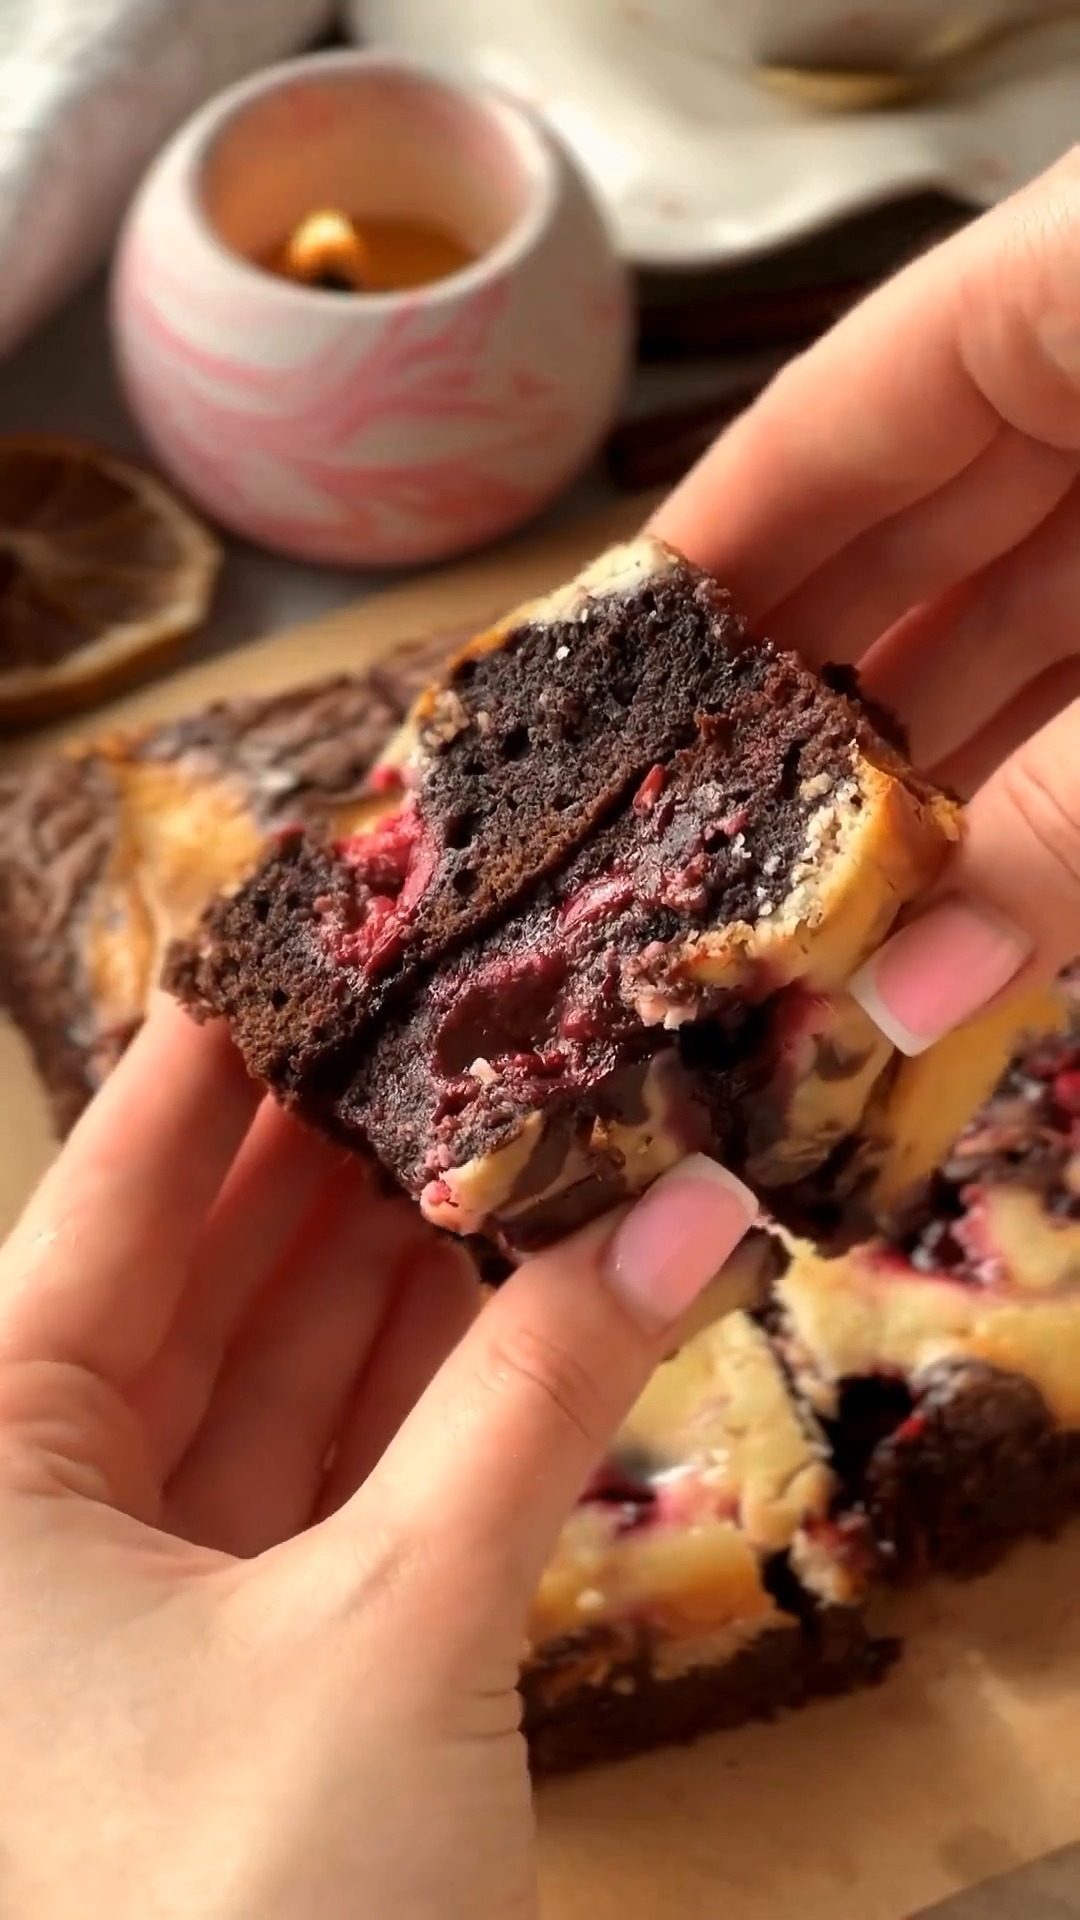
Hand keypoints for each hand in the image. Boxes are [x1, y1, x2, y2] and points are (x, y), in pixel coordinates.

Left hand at [0, 999, 752, 1917]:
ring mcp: (156, 1588)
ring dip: (407, 1259)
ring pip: (289, 1370)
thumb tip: (685, 1214)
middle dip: (342, 1148)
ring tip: (514, 1121)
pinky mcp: (262, 1656)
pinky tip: (523, 1283)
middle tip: (459, 1014)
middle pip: (211, 1271)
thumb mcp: (393, 1628)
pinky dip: (434, 1386)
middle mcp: (44, 1513)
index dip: (219, 1064)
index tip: (312, 937)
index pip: (115, 1202)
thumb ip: (541, 1405)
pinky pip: (343, 1472)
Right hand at [652, 147, 1079, 1055]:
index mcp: (1074, 287)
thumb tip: (913, 1000)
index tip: (585, 691)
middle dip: (800, 712)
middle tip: (684, 853)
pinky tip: (958, 887)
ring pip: (1014, 627)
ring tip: (800, 915)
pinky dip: (1047, 777)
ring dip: (922, 778)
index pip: (826, 424)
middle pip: (904, 544)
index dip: (698, 565)